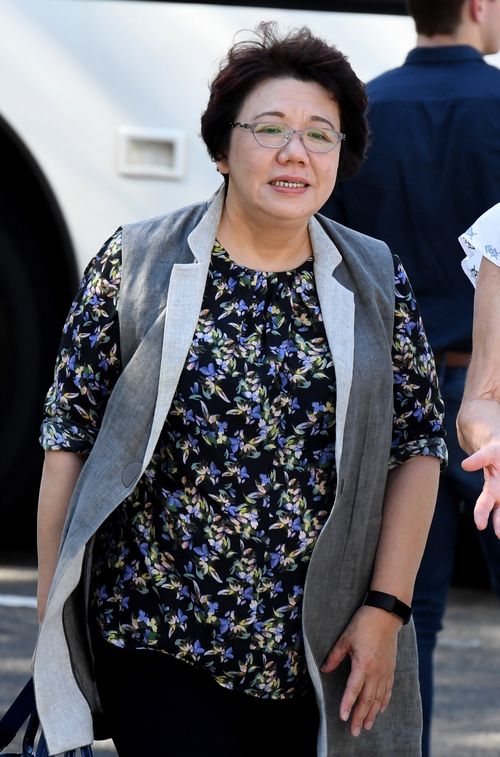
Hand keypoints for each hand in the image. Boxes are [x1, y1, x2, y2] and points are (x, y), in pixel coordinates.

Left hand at [320, 605, 399, 736]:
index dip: (347, 704)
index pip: (353, 689)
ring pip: (378, 698)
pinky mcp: (391, 668)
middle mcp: (376, 672)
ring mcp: (385, 671)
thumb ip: (334, 657)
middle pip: (367, 699)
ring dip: (372, 713)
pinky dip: (384, 701)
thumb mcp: (345, 639)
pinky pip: (388, 690)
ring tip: (367, 726)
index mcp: (363, 664)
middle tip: (355, 732)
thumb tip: (324, 669)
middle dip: (360, 717)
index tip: (343, 717)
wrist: (385, 615)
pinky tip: (381, 709)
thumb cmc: (363, 624)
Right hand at [462, 443, 499, 537]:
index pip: (483, 504)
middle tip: (499, 535)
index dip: (480, 514)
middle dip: (499, 526)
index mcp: (491, 489)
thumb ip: (479, 459)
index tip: (480, 525)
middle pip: (499, 516)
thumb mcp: (489, 453)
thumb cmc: (497, 453)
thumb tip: (465, 466)